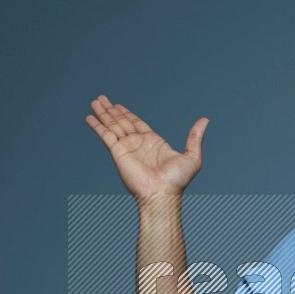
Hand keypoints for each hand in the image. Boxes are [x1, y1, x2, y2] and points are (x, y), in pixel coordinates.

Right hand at [85, 94, 208, 202]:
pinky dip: (97, 126)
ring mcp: (127, 148)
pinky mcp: (117, 152)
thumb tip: (205, 120)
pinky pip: (105, 135)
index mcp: (153, 143)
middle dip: (111, 110)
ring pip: (112, 125)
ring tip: (95, 101)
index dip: (127, 113)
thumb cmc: (177, 181)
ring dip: (103, 114)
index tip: (117, 105)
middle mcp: (138, 144)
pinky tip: (90, 118)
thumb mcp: (191, 157)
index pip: (137, 123)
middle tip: (101, 98)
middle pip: (122, 121)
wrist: (162, 194)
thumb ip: (195, 137)